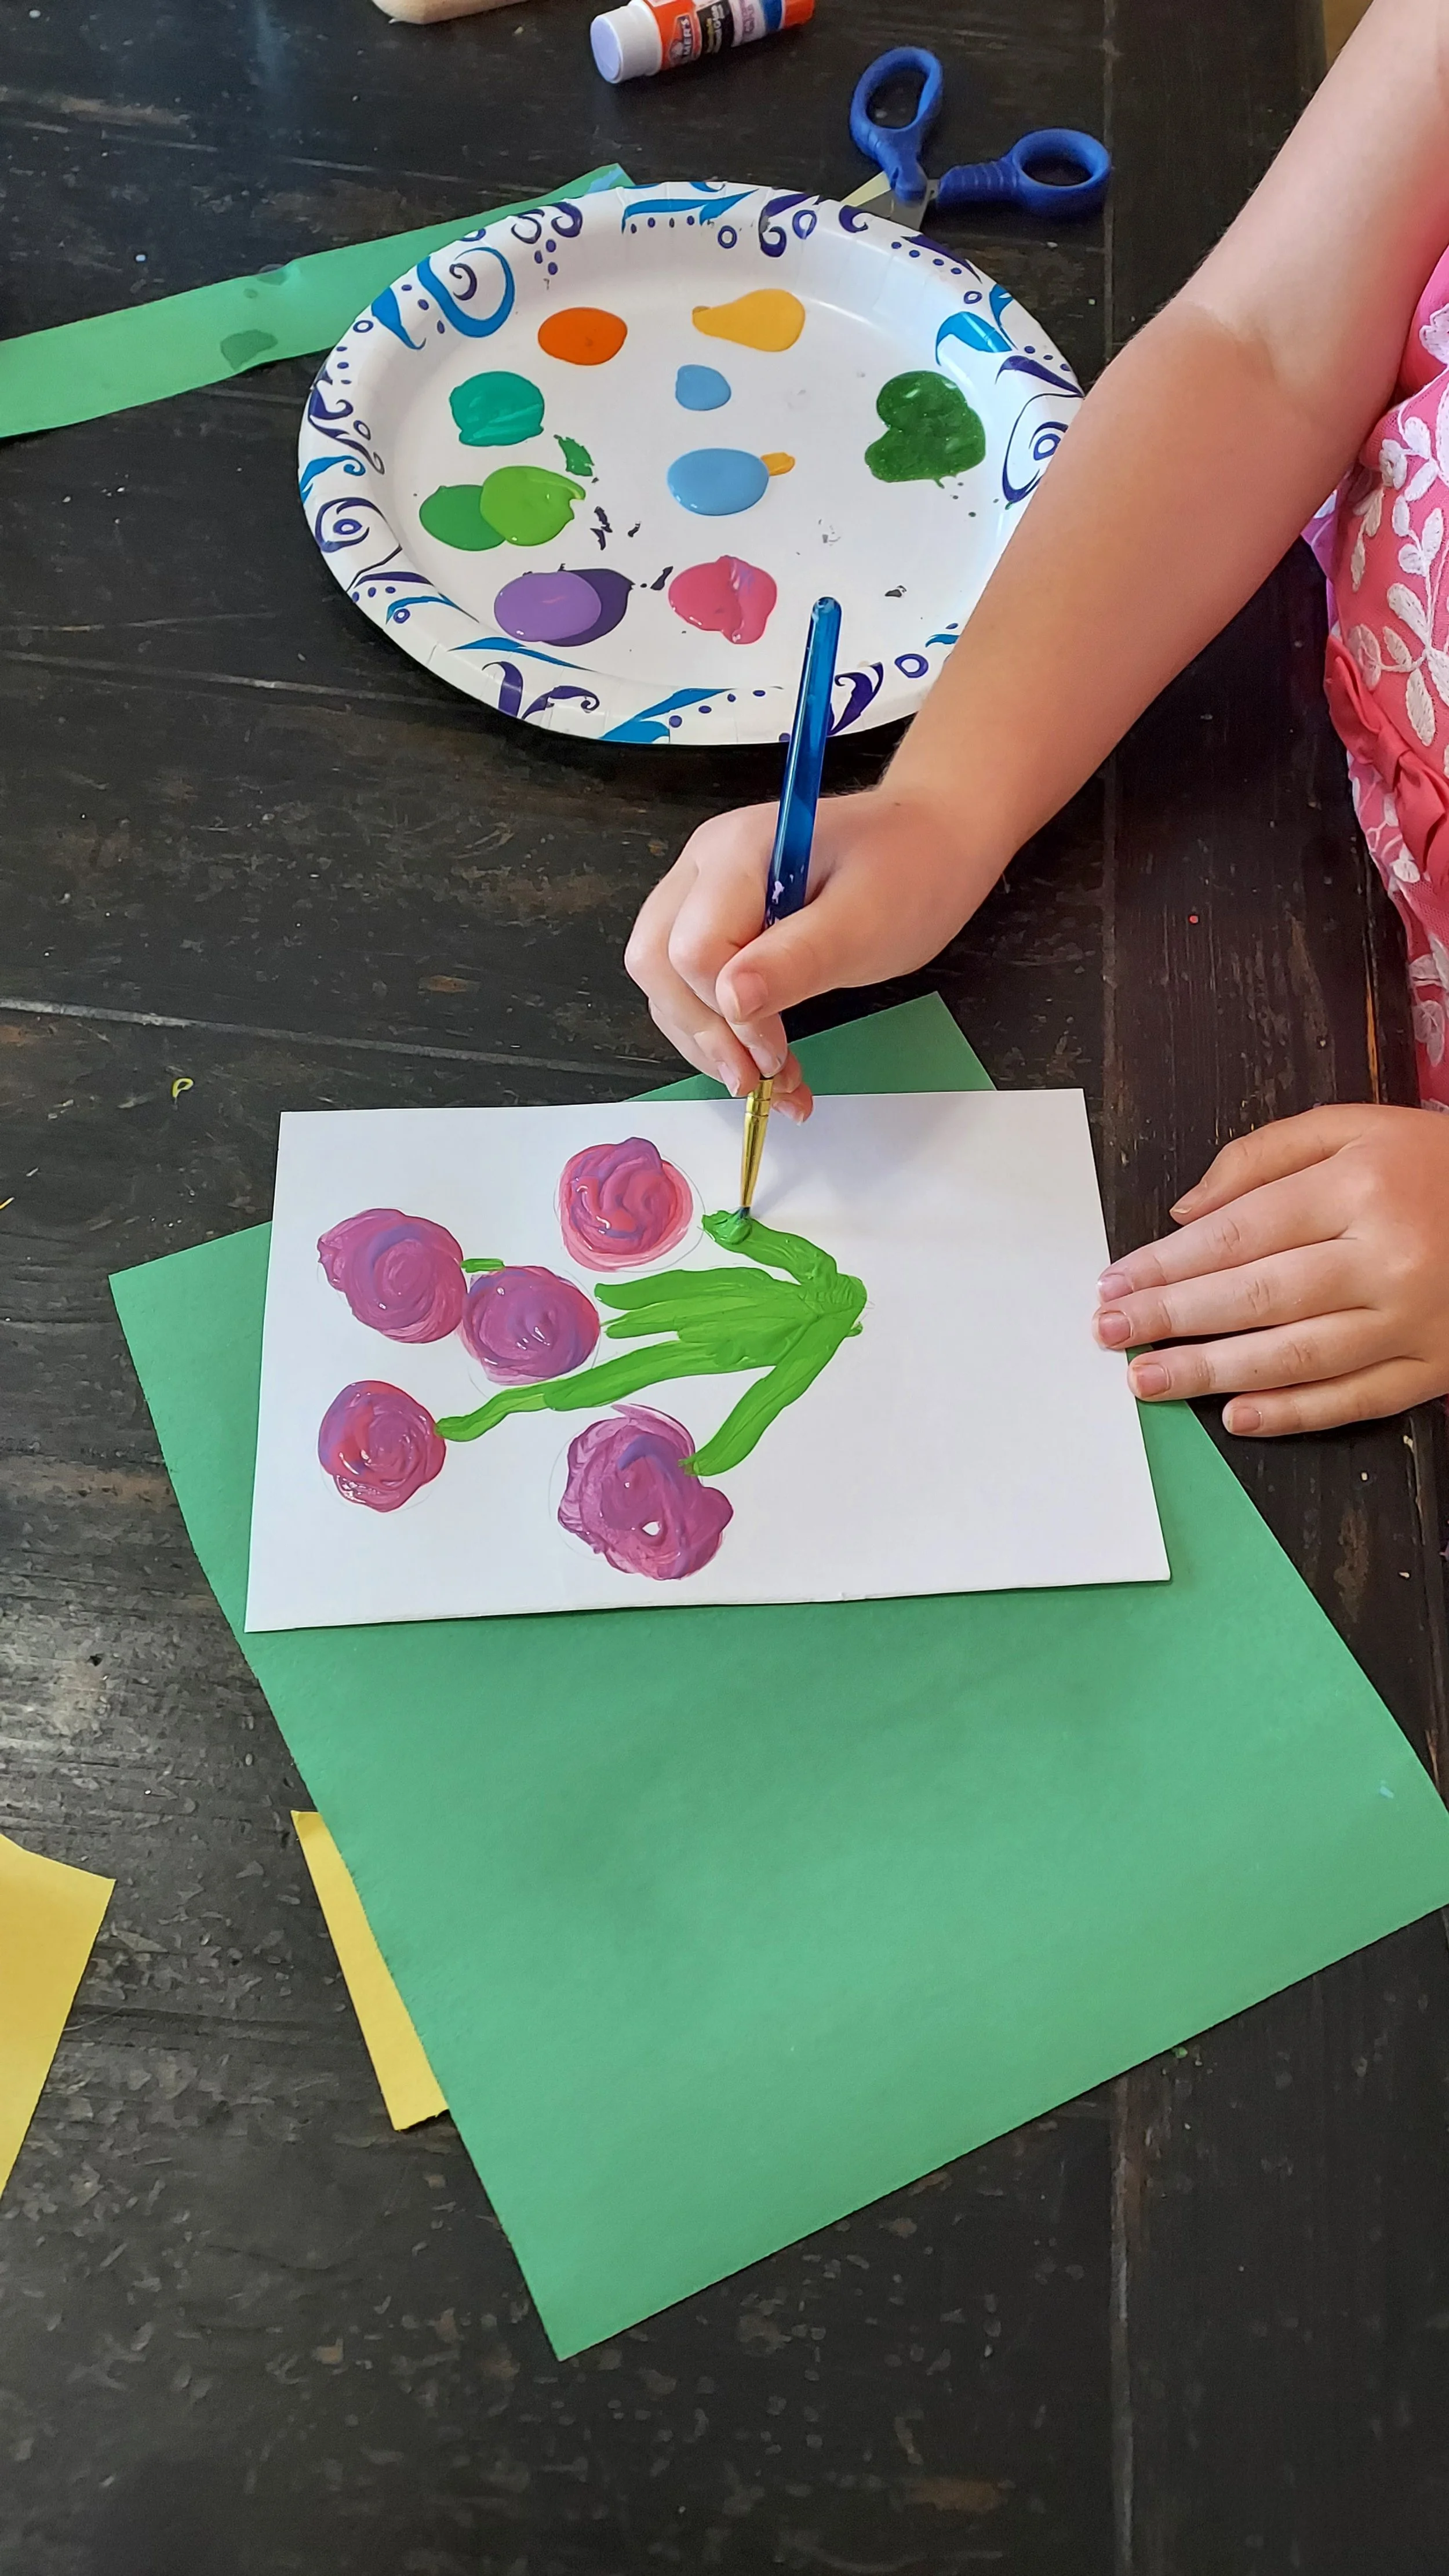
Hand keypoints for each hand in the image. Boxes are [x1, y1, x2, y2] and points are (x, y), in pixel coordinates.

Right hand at [624, 786, 983, 1111]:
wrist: (934, 840)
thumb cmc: (910, 874)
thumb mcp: (866, 923)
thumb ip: (797, 959)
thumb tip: (732, 1001)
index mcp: (737, 851)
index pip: (694, 950)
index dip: (729, 1015)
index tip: (780, 1056)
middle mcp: (704, 863)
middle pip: (658, 963)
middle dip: (705, 1034)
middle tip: (764, 1084)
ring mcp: (704, 888)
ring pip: (666, 980)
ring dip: (710, 1042)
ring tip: (773, 1084)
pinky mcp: (716, 916)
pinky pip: (691, 981)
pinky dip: (721, 1029)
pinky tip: (764, 1061)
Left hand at [1092, 1103, 1448, 1434]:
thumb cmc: (1431, 1165)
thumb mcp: (1354, 1127)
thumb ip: (1263, 1156)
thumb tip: (1184, 1214)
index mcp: (1360, 1187)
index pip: (1240, 1233)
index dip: (1168, 1263)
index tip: (1115, 1281)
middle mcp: (1387, 1258)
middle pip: (1256, 1297)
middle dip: (1172, 1319)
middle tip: (1110, 1334)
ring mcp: (1413, 1320)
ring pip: (1296, 1356)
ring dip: (1211, 1373)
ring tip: (1148, 1380)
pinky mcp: (1434, 1367)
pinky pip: (1355, 1400)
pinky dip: (1294, 1415)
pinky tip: (1236, 1417)